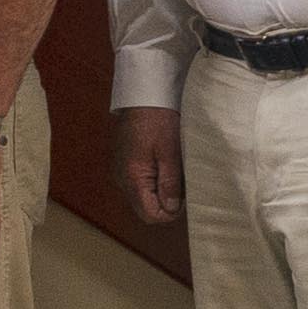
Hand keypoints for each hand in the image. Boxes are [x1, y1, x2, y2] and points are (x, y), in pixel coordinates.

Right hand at [114, 102, 181, 228]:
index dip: (171, 211)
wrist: (143, 93)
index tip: (185, 195)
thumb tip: (172, 210)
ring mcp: (122, 171)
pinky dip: (155, 179)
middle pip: (146, 208)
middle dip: (167, 201)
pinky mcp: (125, 162)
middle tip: (182, 180)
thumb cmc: (158, 119)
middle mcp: (122, 179)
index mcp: (132, 178)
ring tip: (175, 168)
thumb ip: (170, 184)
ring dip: (162, 189)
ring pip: (144, 196)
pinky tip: (166, 162)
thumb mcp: (170, 152)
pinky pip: (141, 183)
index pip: (150, 215)